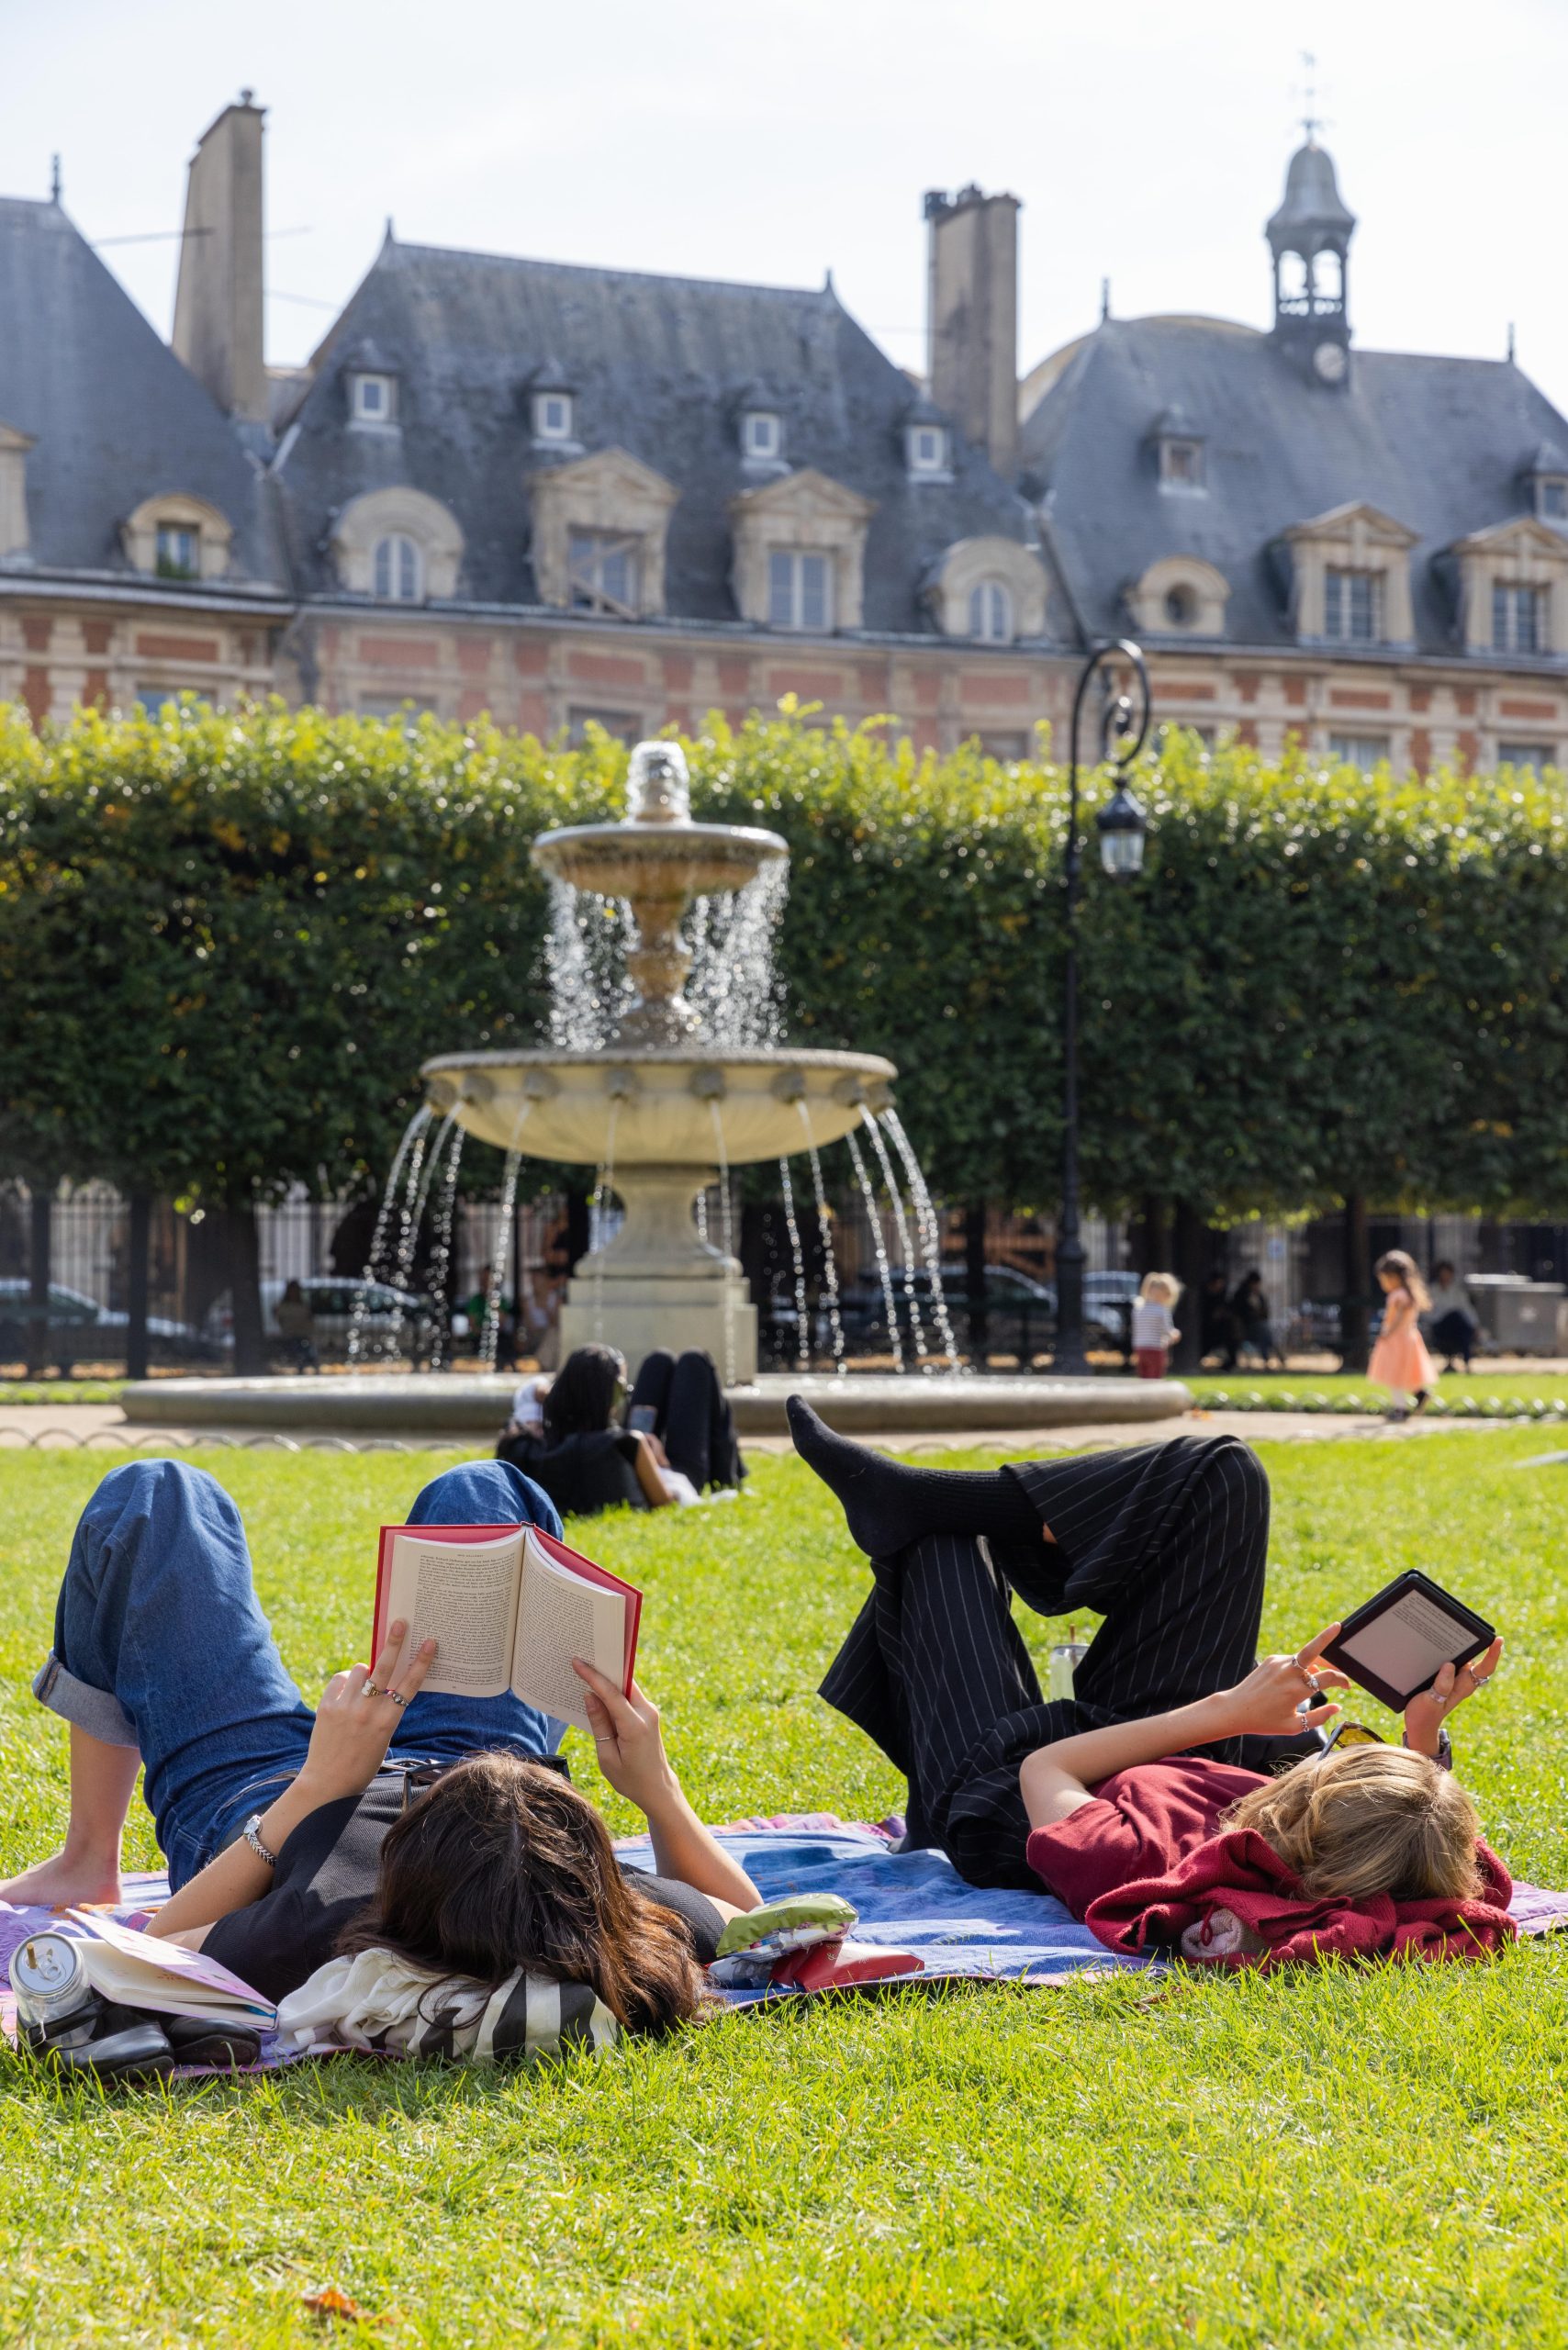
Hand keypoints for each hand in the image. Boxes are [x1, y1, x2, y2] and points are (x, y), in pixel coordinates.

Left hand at [299, 1620, 436, 1801]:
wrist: (327, 1782)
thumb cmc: (362, 1763)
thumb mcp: (383, 1738)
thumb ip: (385, 1710)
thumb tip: (382, 1679)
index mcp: (388, 1722)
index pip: (409, 1685)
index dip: (421, 1662)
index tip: (429, 1643)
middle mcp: (368, 1711)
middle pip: (384, 1668)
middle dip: (394, 1642)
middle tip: (400, 1622)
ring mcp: (345, 1707)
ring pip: (360, 1670)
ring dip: (364, 1672)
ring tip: (362, 1688)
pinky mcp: (326, 1706)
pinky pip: (339, 1680)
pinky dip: (345, 1682)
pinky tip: (345, 1695)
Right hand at [571, 1661, 674, 1812]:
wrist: (658, 1789)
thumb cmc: (630, 1779)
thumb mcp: (607, 1757)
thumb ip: (599, 1724)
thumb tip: (590, 1696)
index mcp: (635, 1725)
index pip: (611, 1693)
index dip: (593, 1676)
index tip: (577, 1662)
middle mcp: (647, 1713)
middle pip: (622, 1683)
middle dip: (603, 1670)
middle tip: (582, 1657)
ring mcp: (651, 1712)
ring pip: (626, 1688)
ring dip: (609, 1680)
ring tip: (587, 1670)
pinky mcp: (649, 1714)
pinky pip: (629, 1697)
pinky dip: (615, 1692)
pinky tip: (599, 1692)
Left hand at [1215, 1621, 1348, 1737]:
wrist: (1235, 1709)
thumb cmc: (1265, 1721)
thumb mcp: (1295, 1726)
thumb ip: (1320, 1717)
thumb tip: (1338, 1707)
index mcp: (1296, 1690)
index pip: (1328, 1678)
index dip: (1342, 1680)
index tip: (1347, 1686)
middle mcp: (1288, 1672)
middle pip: (1313, 1649)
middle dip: (1327, 1635)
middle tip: (1338, 1627)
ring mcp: (1278, 1663)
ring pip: (1304, 1659)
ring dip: (1315, 1664)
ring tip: (1321, 1675)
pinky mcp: (1271, 1660)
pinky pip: (1292, 1661)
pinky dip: (1300, 1668)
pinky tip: (1297, 1680)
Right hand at [1404, 1637, 1502, 1757]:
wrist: (1419, 1724)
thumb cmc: (1425, 1715)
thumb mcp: (1431, 1702)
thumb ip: (1441, 1686)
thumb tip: (1449, 1666)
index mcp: (1463, 1686)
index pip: (1484, 1669)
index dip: (1493, 1655)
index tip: (1498, 1640)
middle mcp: (1462, 1681)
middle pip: (1477, 1660)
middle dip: (1478, 1643)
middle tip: (1471, 1626)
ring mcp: (1454, 1678)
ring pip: (1463, 1659)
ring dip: (1461, 1646)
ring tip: (1454, 1629)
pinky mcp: (1444, 1677)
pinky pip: (1451, 1661)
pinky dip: (1449, 1651)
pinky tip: (1439, 1641)